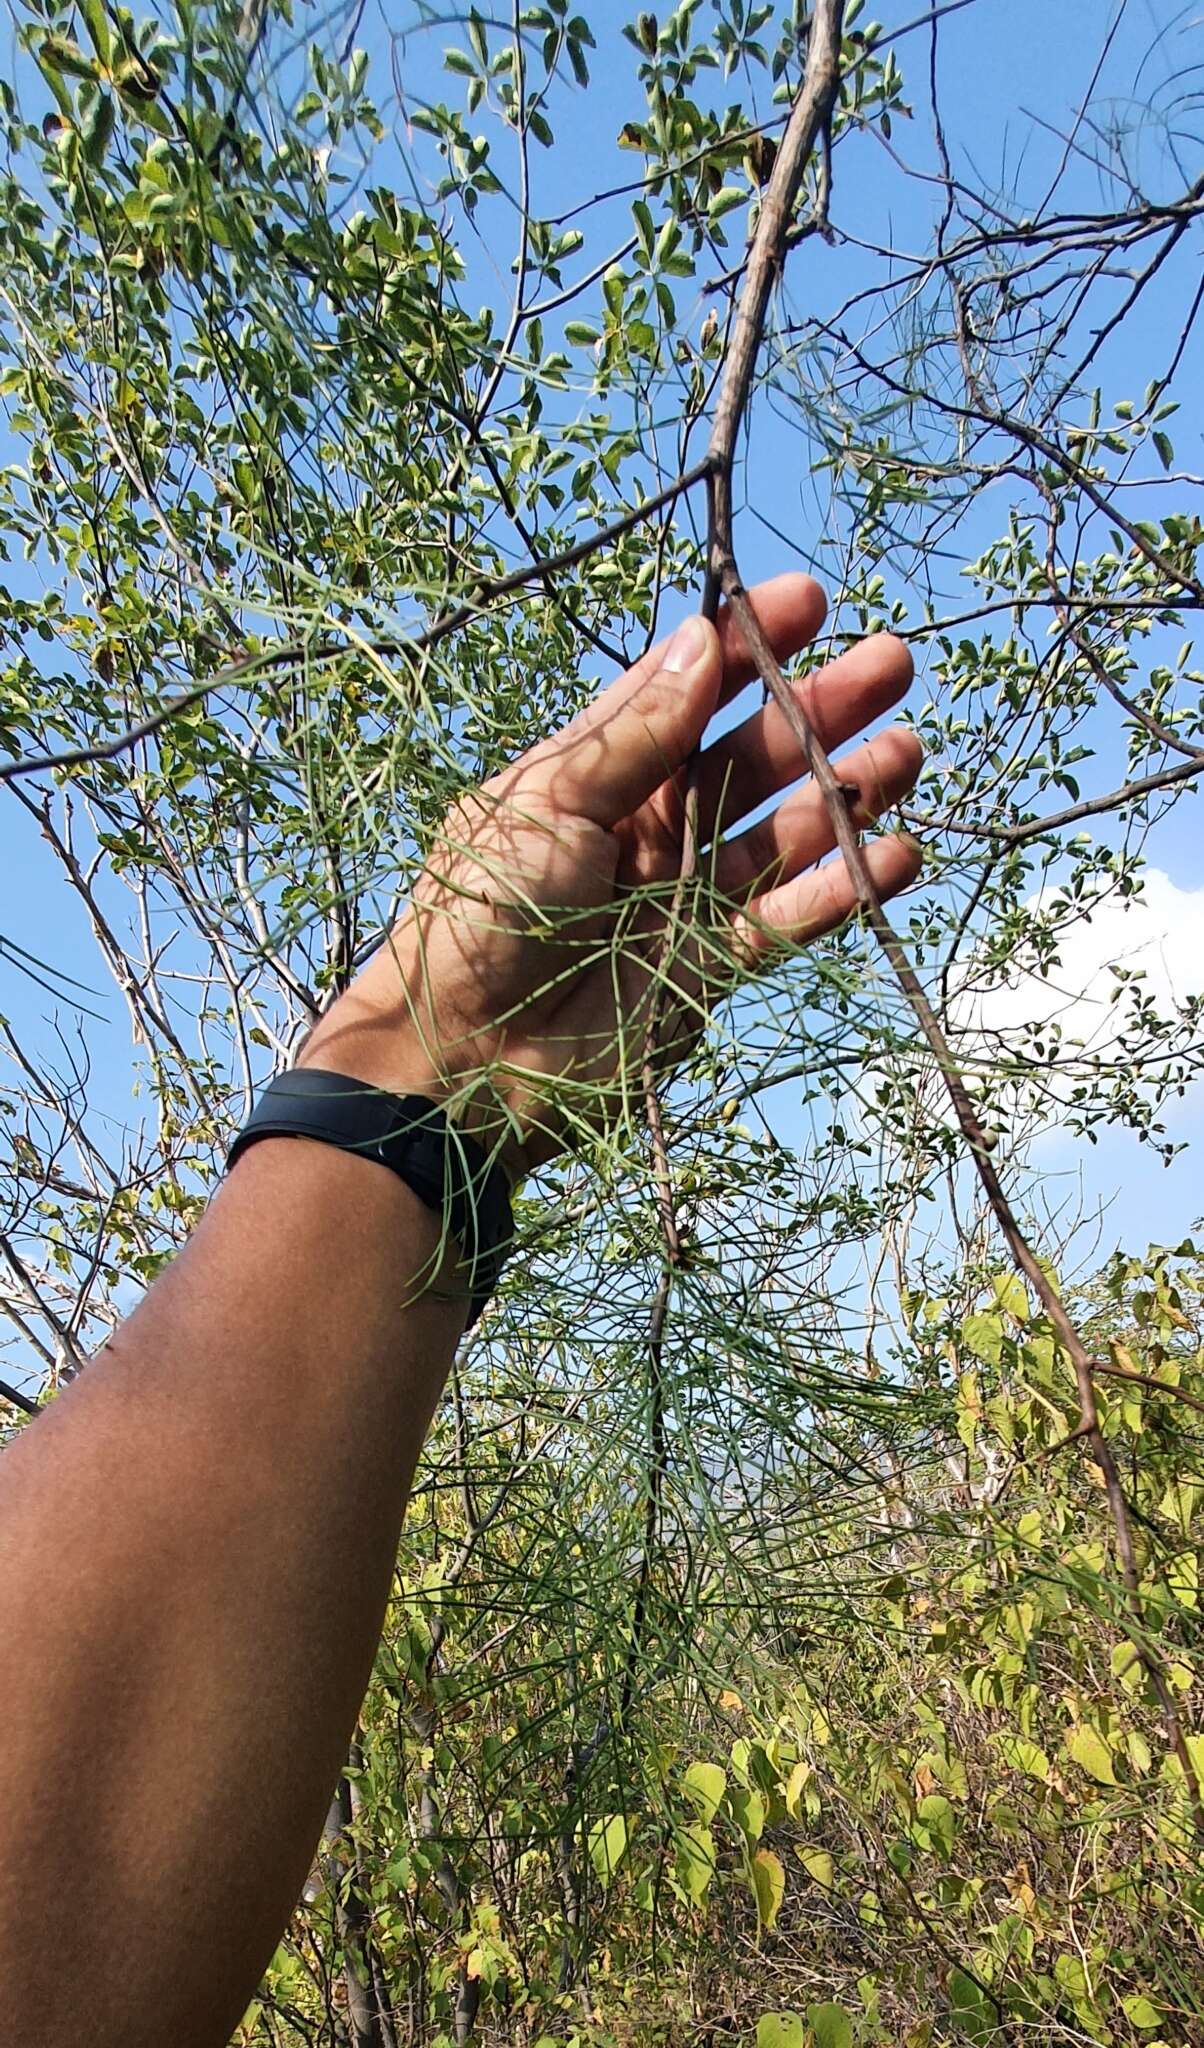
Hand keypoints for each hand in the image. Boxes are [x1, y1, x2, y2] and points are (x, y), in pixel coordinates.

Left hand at [302, 574, 922, 1175]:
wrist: (463, 1056)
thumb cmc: (477, 913)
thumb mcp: (548, 801)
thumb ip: (637, 731)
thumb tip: (703, 638)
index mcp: (598, 774)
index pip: (687, 689)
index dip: (747, 644)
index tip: (811, 601)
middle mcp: (649, 826)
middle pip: (752, 753)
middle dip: (820, 707)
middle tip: (892, 663)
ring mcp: (685, 895)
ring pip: (783, 829)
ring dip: (845, 790)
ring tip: (907, 751)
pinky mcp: (713, 967)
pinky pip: (790, 917)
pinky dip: (844, 888)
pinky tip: (896, 854)